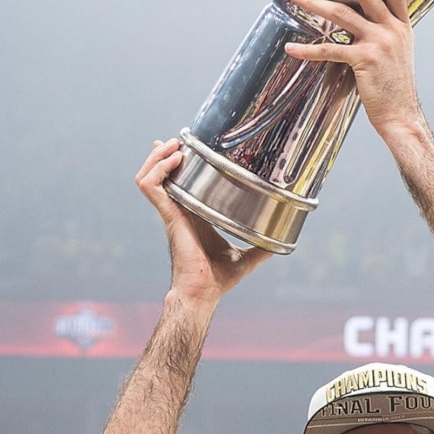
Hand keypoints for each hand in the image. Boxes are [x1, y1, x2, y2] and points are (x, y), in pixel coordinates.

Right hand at [135, 138, 271, 303]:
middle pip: (159, 174)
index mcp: (193, 216)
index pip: (179, 184)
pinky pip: (151, 188)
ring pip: (149, 177)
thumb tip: (283, 242)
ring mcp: (171, 213)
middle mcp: (179, 211)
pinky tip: (174, 161)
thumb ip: (262, 247)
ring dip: (157, 157)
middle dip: (164, 153)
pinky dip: (157, 171)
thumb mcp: (246, 256)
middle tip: (179, 140)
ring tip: (174, 146)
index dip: (174, 165)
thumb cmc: (219, 279)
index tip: (181, 147)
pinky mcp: (169, 217)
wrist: (204, 292)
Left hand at [283, 0, 421, 139]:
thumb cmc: (394, 86)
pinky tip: (292, 48)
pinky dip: (308, 49)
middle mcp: (392, 30)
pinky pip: (330, 49)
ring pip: (342, 14)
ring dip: (314, 3)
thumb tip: (354, 17)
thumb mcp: (396, 52)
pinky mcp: (363, 60)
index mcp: (402, 26)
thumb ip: (381, 31)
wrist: (401, 115)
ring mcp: (378, 43)